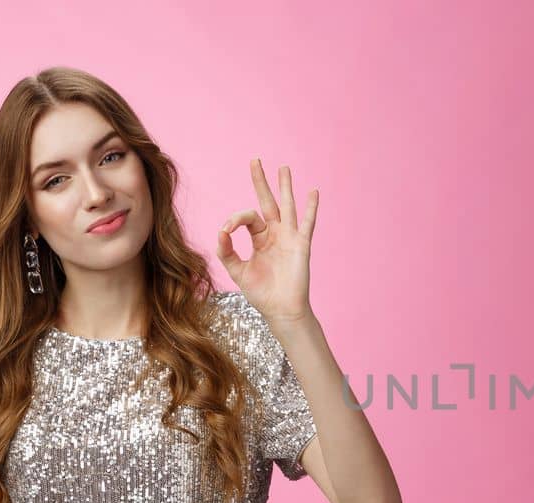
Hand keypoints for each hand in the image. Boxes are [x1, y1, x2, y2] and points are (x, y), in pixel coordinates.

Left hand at [215, 158, 318, 324]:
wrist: (281, 310)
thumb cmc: (261, 293)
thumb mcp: (238, 271)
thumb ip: (227, 251)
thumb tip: (220, 231)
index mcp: (259, 238)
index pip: (246, 218)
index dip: (234, 221)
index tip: (225, 232)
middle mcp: (275, 234)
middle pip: (267, 201)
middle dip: (261, 181)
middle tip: (255, 160)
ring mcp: (289, 237)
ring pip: (287, 206)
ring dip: (285, 187)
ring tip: (283, 167)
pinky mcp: (301, 245)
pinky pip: (307, 223)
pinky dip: (311, 208)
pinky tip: (313, 191)